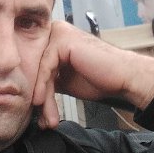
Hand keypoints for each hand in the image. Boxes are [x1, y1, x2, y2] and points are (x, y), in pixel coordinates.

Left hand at [32, 20, 153, 128]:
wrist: (124, 77)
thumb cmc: (99, 77)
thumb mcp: (66, 79)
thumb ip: (49, 79)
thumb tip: (29, 95)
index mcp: (55, 38)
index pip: (37, 66)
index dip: (38, 92)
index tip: (39, 115)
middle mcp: (55, 31)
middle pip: (37, 69)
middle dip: (40, 98)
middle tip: (43, 121)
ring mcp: (58, 33)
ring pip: (41, 71)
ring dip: (44, 99)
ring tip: (48, 119)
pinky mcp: (63, 40)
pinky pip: (46, 68)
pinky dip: (44, 88)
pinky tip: (43, 103)